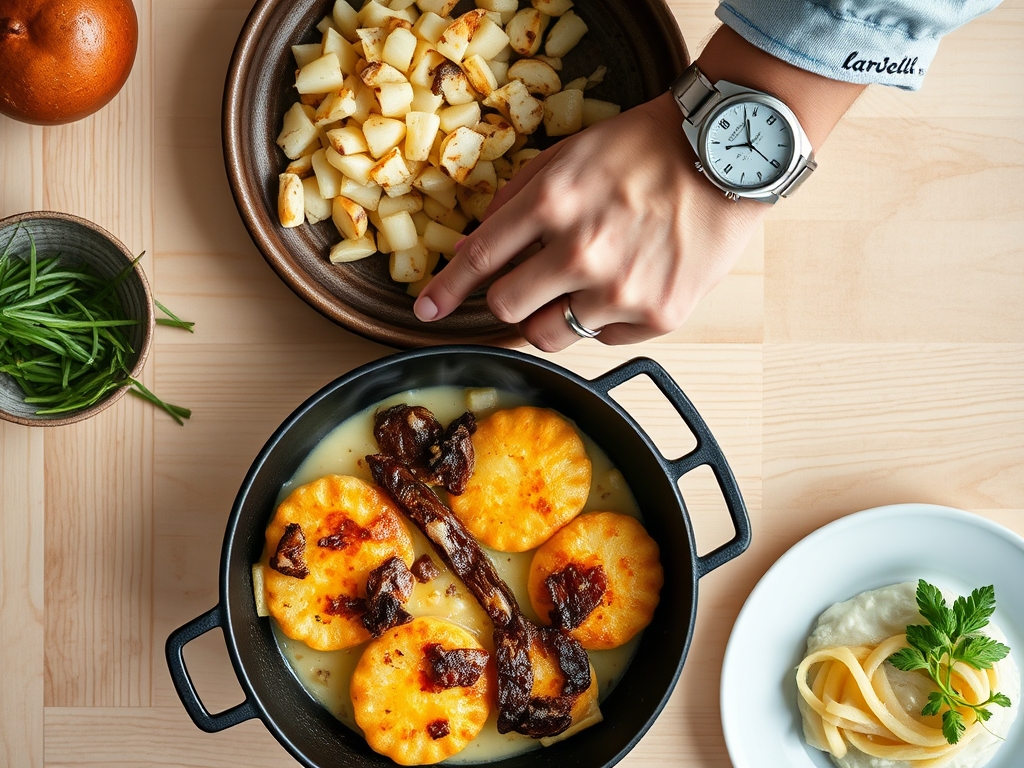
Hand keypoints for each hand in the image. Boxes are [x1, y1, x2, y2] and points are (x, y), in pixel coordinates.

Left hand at [413, 92, 767, 350]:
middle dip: (508, 300)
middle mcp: (582, 252)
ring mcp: (620, 290)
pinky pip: (604, 340)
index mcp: (553, 203)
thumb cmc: (649, 149)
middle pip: (507, 309)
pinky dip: (606, 320)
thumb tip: (481, 238)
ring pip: (551, 334)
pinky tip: (630, 283)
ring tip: (589, 281)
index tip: (428, 311)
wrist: (729, 157)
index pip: (480, 260)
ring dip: (555, 313)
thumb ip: (519, 196)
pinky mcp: (657, 316)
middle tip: (529, 285)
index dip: (445, 290)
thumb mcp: (571, 153)